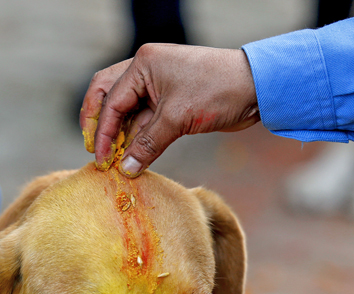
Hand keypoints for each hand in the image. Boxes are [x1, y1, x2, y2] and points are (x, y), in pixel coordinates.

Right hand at [80, 44, 259, 176]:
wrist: (256, 89)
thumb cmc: (218, 91)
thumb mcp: (178, 118)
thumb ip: (148, 144)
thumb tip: (126, 168)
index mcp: (143, 64)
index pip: (111, 100)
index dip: (103, 132)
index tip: (101, 159)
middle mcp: (146, 71)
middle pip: (109, 98)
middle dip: (100, 126)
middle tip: (96, 153)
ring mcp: (158, 86)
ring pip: (128, 112)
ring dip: (121, 136)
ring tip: (116, 162)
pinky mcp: (171, 103)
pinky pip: (145, 121)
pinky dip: (138, 138)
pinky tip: (133, 157)